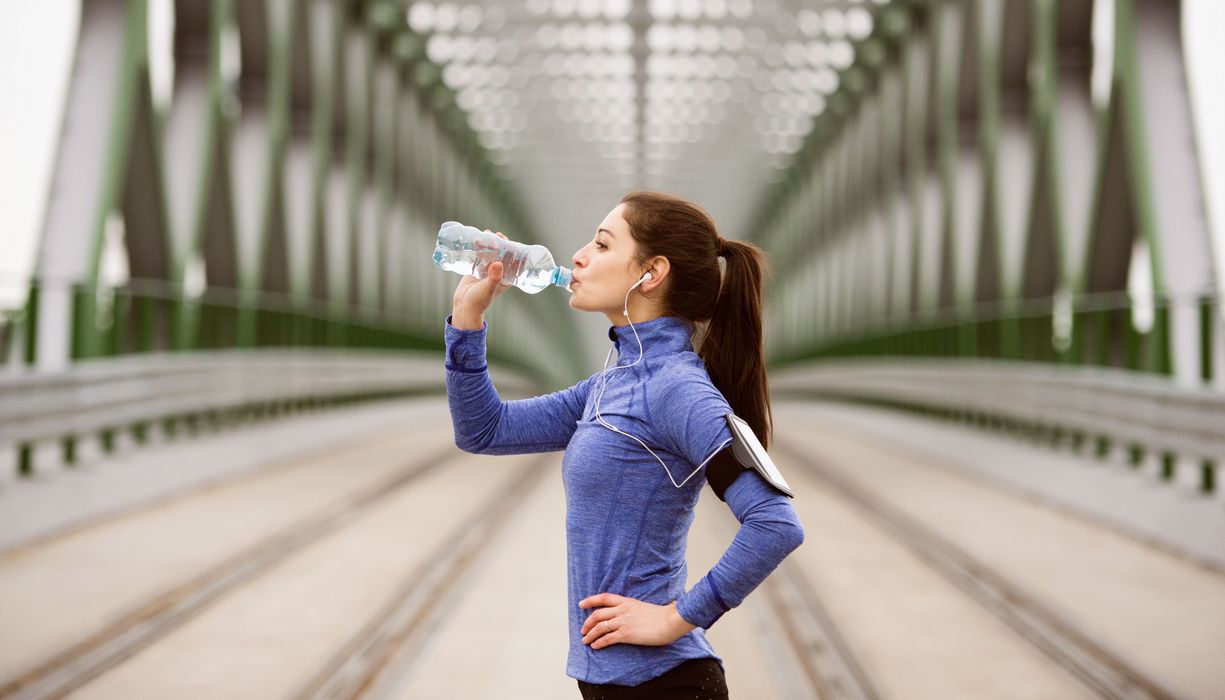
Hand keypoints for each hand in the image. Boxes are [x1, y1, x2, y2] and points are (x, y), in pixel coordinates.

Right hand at [451, 230, 512, 328]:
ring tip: (486, 234)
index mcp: (507, 278)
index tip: (513, 242)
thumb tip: (498, 263)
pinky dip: (480, 247)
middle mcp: (499, 273)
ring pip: (492, 253)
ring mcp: (488, 270)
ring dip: (490, 244)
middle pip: (503, 255)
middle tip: (498, 235)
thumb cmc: (479, 301)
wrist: (464, 306)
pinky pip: (481, 256)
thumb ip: (494, 277)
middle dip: (502, 244)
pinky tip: (477, 239)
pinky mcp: (478, 269)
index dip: (516, 252)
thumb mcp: (488, 289)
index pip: (515, 263)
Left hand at [579, 593, 697, 649]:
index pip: (603, 597)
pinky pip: (607, 638)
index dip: (590, 600)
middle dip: (587, 623)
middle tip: (582, 630)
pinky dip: (599, 643)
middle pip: (597, 614)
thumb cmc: (663, 615)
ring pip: (599, 627)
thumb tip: (634, 613)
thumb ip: (635, 609)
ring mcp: (623, 621)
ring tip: (585, 641)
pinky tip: (595, 646)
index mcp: (627, 601)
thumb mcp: (645, 607)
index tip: (581, 604)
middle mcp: (622, 610)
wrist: (670, 621)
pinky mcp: (626, 634)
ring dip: (590, 635)